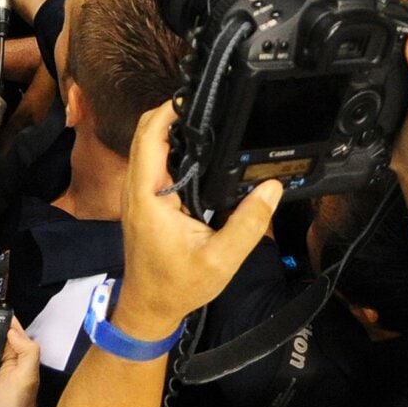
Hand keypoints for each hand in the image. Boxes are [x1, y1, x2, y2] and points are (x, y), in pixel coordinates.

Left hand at [113, 102, 281, 342]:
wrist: (150, 306)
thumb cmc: (178, 286)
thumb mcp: (221, 259)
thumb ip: (248, 223)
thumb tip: (271, 189)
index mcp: (148, 195)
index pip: (148, 137)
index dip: (166, 112)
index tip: (192, 99)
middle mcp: (136, 188)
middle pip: (144, 133)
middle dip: (169, 113)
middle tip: (203, 104)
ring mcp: (136, 193)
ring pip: (146, 146)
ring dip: (168, 129)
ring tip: (203, 121)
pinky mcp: (143, 200)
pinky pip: (152, 162)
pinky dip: (168, 148)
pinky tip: (195, 150)